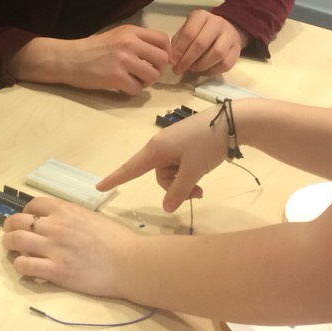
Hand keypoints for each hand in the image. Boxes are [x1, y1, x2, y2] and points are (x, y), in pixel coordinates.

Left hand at [1, 197, 136, 296]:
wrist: (129, 262)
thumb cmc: (117, 240)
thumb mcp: (91, 217)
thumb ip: (71, 217)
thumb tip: (57, 222)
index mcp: (65, 210)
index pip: (33, 204)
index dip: (26, 212)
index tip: (28, 221)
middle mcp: (55, 225)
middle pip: (17, 221)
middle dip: (10, 228)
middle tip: (13, 237)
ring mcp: (53, 248)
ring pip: (14, 241)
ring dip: (10, 246)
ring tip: (14, 253)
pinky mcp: (56, 270)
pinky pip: (24, 266)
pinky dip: (20, 266)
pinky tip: (26, 269)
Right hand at [38, 25, 171, 93]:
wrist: (68, 59)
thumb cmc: (91, 49)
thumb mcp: (115, 36)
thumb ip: (136, 41)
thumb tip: (159, 55)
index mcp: (130, 31)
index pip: (163, 40)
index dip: (165, 53)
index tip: (157, 61)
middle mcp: (130, 43)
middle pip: (162, 58)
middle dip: (157, 69)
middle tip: (145, 72)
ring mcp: (124, 61)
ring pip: (153, 76)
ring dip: (146, 82)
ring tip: (133, 80)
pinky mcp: (116, 78)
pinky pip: (137, 89)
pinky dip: (132, 91)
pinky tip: (122, 87)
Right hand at [97, 112, 227, 210]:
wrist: (232, 122)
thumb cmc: (207, 144)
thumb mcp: (193, 171)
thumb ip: (179, 191)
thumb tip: (167, 208)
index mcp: (156, 149)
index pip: (130, 168)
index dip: (115, 179)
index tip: (99, 187)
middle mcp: (161, 146)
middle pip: (158, 175)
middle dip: (175, 187)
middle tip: (197, 193)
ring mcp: (174, 144)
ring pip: (171, 172)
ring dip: (185, 182)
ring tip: (203, 184)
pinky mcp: (185, 143)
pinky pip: (180, 164)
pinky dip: (189, 173)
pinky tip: (203, 172)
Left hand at [169, 10, 245, 75]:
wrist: (225, 29)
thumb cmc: (200, 31)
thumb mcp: (187, 30)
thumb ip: (178, 42)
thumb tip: (173, 59)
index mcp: (201, 16)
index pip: (189, 33)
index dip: (179, 50)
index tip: (172, 61)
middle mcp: (217, 23)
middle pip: (201, 44)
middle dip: (187, 60)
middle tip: (179, 69)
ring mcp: (230, 35)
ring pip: (217, 54)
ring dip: (201, 66)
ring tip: (192, 69)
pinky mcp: (237, 49)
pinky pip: (226, 63)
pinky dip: (212, 70)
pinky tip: (204, 71)